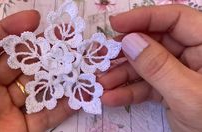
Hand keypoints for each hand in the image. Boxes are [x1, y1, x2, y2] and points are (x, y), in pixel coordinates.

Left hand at [0, 10, 73, 131]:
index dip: (13, 30)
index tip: (35, 19)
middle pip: (22, 64)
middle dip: (44, 51)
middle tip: (66, 39)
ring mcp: (8, 109)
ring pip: (37, 88)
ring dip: (58, 76)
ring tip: (79, 63)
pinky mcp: (21, 130)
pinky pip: (45, 117)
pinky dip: (62, 106)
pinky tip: (79, 94)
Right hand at [100, 5, 201, 131]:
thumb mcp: (188, 94)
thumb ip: (159, 66)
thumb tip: (129, 41)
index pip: (175, 19)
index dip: (144, 18)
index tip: (116, 24)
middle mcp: (194, 54)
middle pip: (155, 43)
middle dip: (126, 53)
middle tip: (102, 59)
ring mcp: (180, 73)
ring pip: (147, 66)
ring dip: (122, 75)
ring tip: (101, 84)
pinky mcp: (171, 89)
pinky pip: (148, 86)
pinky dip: (129, 92)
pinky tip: (112, 97)